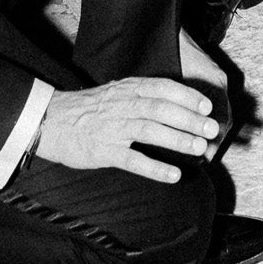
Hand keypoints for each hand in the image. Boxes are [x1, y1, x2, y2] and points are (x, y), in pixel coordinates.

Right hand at [34, 76, 217, 182]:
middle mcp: (123, 106)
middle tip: (212, 130)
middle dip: (190, 119)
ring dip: (178, 140)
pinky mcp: (104, 152)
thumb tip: (177, 103)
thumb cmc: (88, 109)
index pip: (163, 88)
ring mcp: (114, 129)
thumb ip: (142, 95)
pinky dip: (155, 167)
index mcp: (128, 89)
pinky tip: (173, 175)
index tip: (206, 106)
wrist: (51, 121)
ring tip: (199, 149)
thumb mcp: (116, 92)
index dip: (187, 96)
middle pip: (162, 109)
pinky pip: (133, 160)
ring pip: (151, 131)